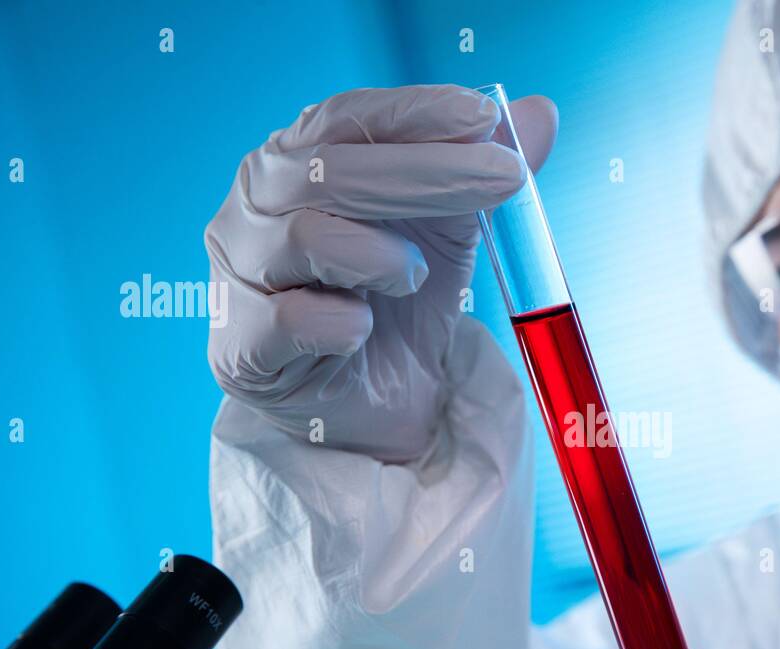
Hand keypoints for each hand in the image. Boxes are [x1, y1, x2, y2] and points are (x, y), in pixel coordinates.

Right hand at [204, 85, 557, 462]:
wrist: (382, 404)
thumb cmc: (400, 303)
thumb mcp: (452, 230)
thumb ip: (485, 171)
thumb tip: (541, 113)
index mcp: (298, 161)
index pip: (346, 118)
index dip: (414, 113)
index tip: (484, 117)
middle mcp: (256, 206)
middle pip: (329, 169)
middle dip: (427, 172)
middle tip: (504, 180)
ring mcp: (238, 274)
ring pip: (304, 236)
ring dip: (382, 255)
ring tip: (414, 277)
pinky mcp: (242, 346)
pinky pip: (290, 320)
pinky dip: (341, 323)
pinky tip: (361, 330)